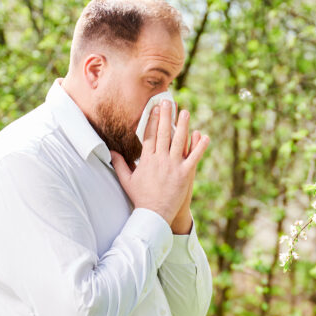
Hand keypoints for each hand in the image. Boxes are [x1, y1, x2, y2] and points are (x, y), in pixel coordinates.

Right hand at [111, 101, 208, 226]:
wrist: (154, 214)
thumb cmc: (140, 198)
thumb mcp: (126, 180)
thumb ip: (120, 164)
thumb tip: (111, 151)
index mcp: (146, 160)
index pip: (150, 135)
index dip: (153, 120)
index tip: (155, 108)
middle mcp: (160, 160)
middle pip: (164, 133)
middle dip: (166, 115)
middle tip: (168, 101)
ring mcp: (173, 166)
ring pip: (179, 141)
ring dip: (183, 125)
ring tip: (185, 111)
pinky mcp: (185, 174)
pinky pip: (194, 157)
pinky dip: (199, 146)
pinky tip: (204, 135)